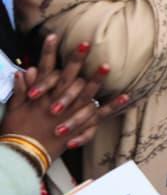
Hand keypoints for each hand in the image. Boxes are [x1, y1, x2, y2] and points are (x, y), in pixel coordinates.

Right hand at [2, 34, 129, 164]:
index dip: (48, 52)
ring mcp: (69, 114)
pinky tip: (126, 96)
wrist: (22, 158)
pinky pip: (99, 115)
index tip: (54, 36)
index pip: (44, 70)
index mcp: (40, 98)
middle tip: (87, 42)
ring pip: (85, 93)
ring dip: (96, 79)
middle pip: (68, 77)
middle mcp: (56, 103)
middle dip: (77, 59)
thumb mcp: (13, 110)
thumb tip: (24, 71)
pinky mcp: (79, 127)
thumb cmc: (15, 134)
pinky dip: (113, 106)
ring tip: (107, 65)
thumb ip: (19, 90)